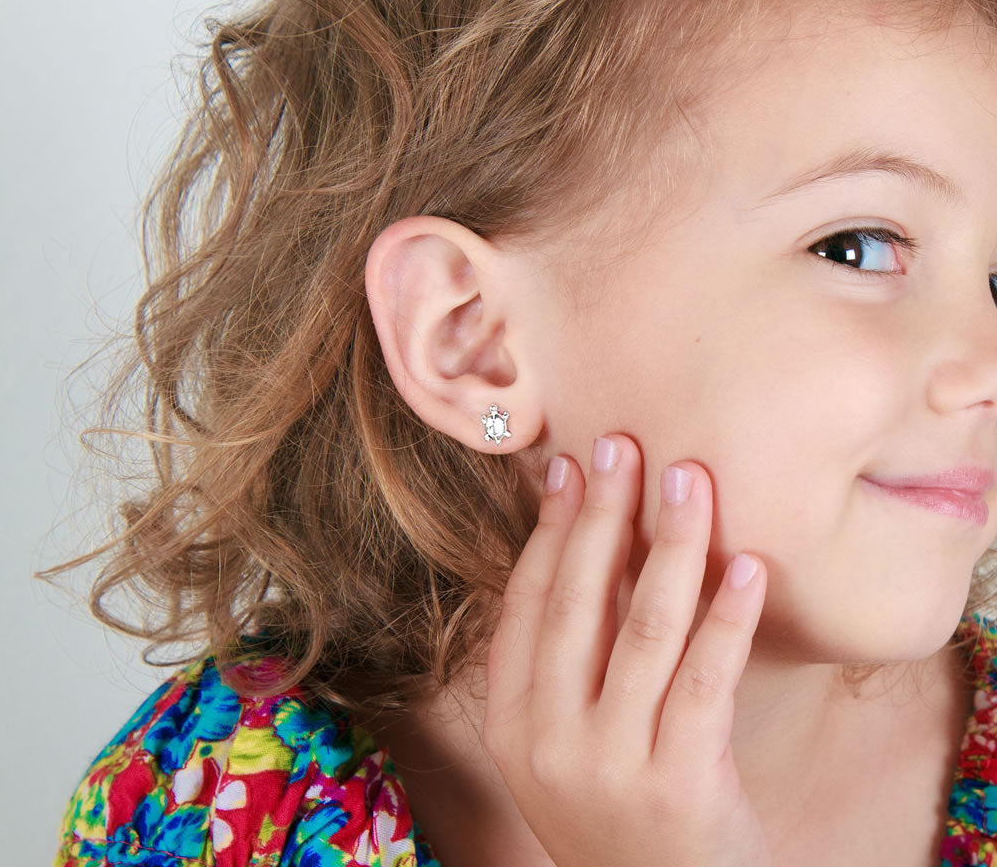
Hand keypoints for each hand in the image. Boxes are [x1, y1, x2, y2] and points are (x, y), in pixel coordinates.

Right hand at [483, 435, 769, 866]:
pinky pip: (706, 679)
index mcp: (513, 722)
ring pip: (643, 627)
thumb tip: (585, 544)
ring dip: (669, 544)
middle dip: (603, 514)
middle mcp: (549, 739)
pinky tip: (746, 566)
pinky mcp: (682, 785)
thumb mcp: (567, 744)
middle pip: (577, 601)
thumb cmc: (618, 812)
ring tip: (691, 480)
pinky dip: (728, 617)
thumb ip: (566, 663)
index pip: (526, 602)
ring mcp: (612, 764)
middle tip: (624, 447)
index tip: (570, 468)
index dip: (549, 529)